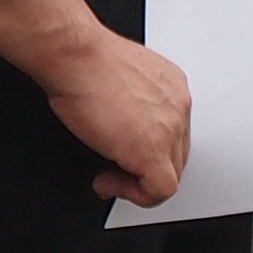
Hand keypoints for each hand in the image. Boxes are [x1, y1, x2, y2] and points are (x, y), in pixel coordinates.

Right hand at [42, 26, 191, 205]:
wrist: (75, 56)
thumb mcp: (121, 78)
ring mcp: (170, 129)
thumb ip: (132, 103)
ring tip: (109, 177)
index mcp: (171, 87)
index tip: (122, 151)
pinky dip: (136, 196)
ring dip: (137, 182)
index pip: (174, 132)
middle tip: (114, 170)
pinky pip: (160, 190)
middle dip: (144, 168)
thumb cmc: (84, 59)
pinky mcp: (152, 152)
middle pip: (176, 154)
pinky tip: (109, 183)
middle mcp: (178, 106)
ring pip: (171, 174)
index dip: (148, 149)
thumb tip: (120, 127)